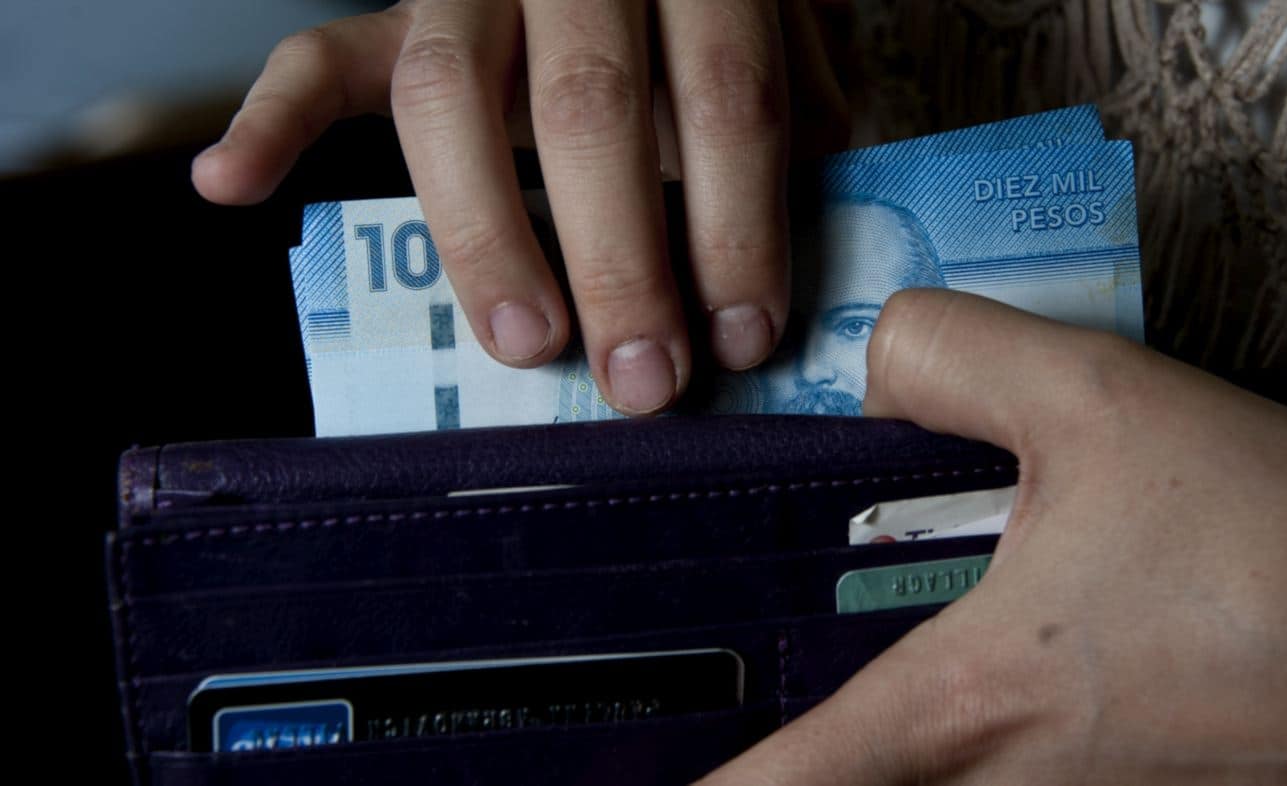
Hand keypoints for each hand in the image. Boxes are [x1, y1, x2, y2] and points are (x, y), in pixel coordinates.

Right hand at [192, 0, 848, 414]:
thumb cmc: (712, 8)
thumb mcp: (782, 39)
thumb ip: (791, 118)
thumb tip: (803, 255)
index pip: (723, 97)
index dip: (737, 224)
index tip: (742, 337)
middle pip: (588, 107)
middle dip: (619, 258)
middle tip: (642, 379)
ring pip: (448, 97)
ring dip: (485, 234)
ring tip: (525, 342)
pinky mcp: (398, 8)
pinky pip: (319, 52)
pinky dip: (270, 120)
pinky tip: (230, 185)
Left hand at [702, 289, 1286, 784]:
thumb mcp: (1098, 399)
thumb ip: (952, 358)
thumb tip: (873, 358)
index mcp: (966, 701)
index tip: (653, 778)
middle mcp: (1006, 781)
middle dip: (802, 747)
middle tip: (774, 685)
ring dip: (896, 739)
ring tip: (907, 635)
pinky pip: (1014, 781)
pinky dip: (979, 738)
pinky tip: (1030, 649)